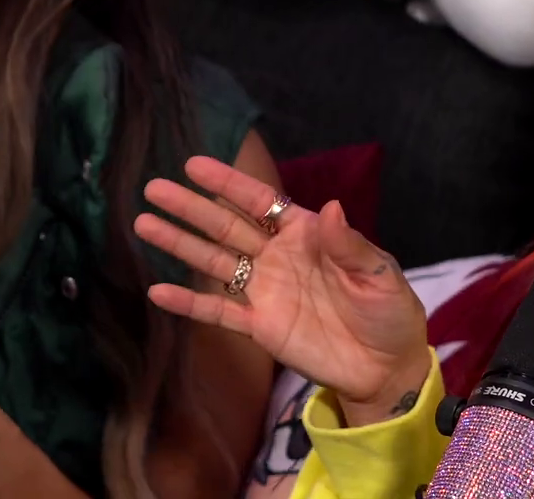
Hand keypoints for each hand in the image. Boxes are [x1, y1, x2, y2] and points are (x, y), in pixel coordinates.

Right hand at [134, 157, 431, 422]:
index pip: (260, 202)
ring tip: (144, 224)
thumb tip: (329, 209)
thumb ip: (349, 245)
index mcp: (306, 234)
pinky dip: (189, 302)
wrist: (385, 368)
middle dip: (191, 207)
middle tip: (153, 188)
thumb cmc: (389, 313)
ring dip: (180, 244)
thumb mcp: (379, 274)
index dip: (228, 184)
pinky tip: (157, 291)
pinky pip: (218, 311)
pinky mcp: (258, 326)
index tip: (194, 165)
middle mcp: (277, 256)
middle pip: (226, 225)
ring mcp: (265, 291)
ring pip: (214, 261)